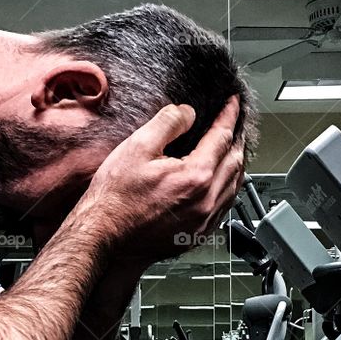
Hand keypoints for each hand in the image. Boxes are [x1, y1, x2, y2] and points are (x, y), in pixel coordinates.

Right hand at [84, 97, 244, 263]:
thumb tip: (188, 113)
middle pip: (234, 162)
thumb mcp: (138, 147)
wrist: (103, 235)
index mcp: (195, 177)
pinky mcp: (196, 235)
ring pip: (233, 187)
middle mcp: (205, 202)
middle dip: (236, 138)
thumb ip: (168, 122)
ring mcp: (202, 222)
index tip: (232, 103)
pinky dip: (228, 190)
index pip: (222, 137)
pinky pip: (224, 208)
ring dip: (235, 164)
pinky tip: (221, 183)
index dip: (229, 115)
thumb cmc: (115, 198)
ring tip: (232, 149)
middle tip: (235, 123)